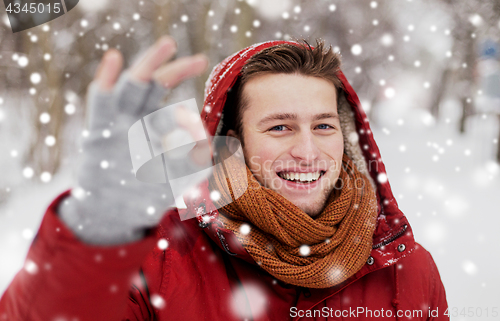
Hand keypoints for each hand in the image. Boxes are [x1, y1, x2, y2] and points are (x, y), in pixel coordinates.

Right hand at [59, 36, 208, 244]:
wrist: (108, 216)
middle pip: (155, 87)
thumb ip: (194, 169)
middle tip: (199, 60)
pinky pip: (101, 101)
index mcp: (153, 128)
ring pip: (133, 87)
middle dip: (176, 71)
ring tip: (168, 44)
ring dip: (149, 64)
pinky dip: (106, 79)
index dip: (192, 102)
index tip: (207, 96)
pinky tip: (114, 58)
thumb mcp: (175, 183)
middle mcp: (136, 120)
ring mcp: (117, 123)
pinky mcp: (99, 132)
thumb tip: (214, 153)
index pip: (174, 107)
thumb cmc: (144, 197)